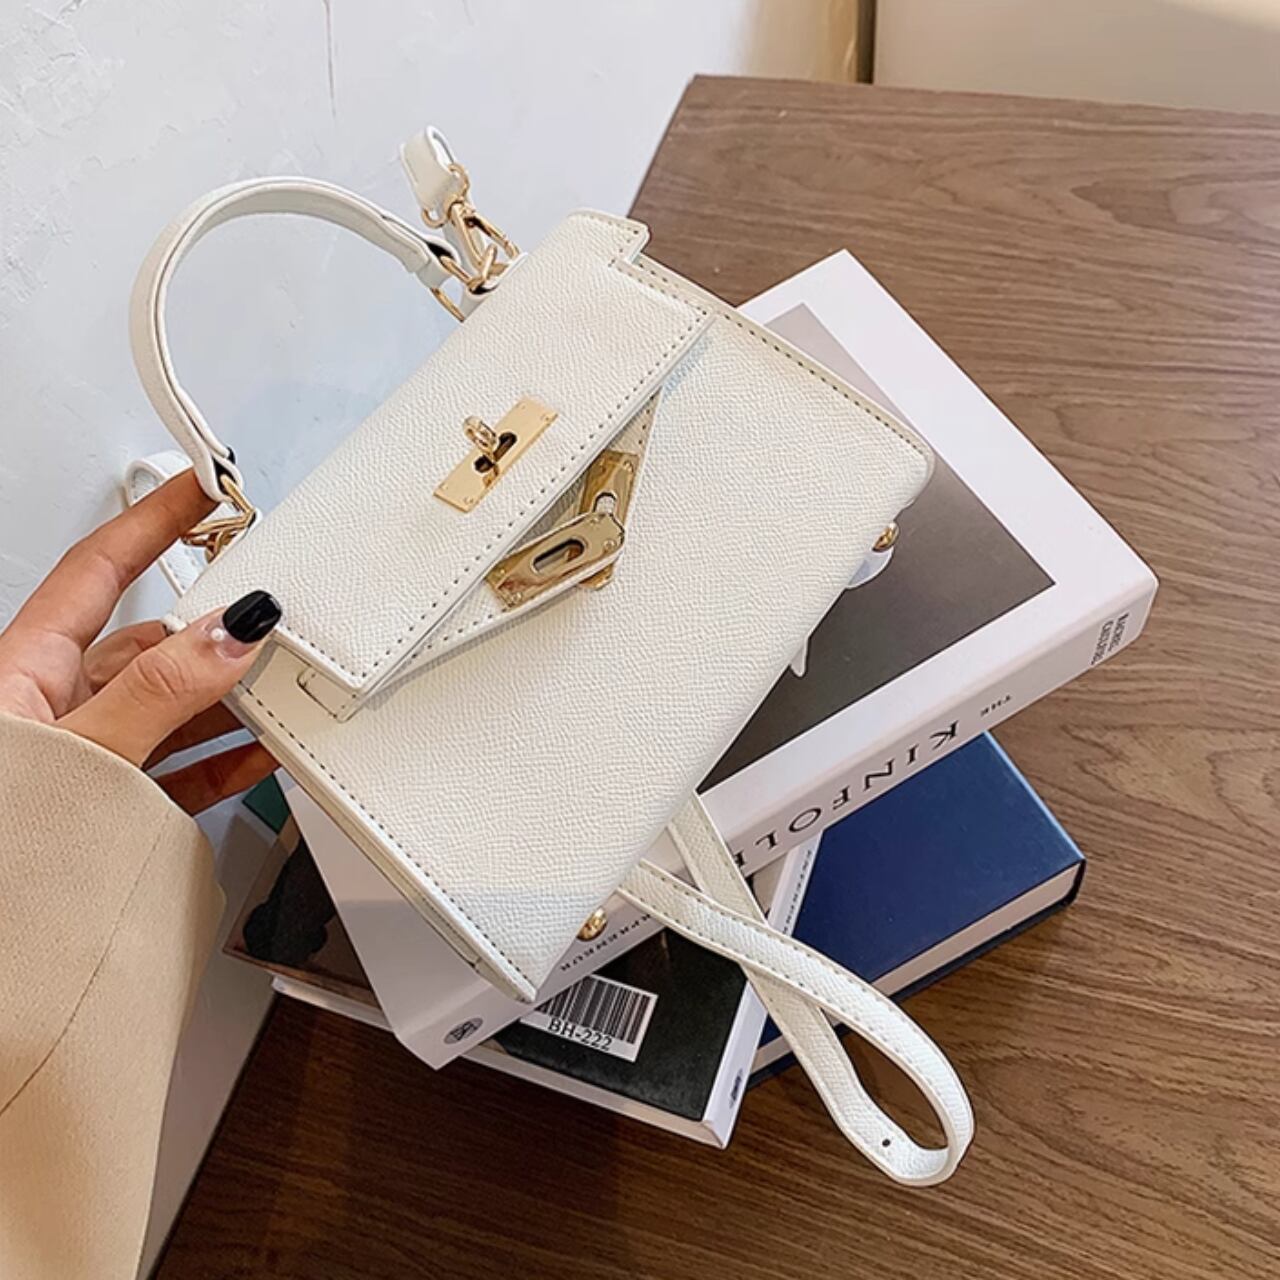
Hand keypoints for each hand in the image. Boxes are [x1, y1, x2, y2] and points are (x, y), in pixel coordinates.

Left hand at [0, 471, 280, 813]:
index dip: (151, 521)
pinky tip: (259, 752)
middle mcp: (54, 706)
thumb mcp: (79, 755)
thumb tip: (226, 630)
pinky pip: (180, 765)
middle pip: (147, 643)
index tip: (199, 488)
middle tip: (267, 611)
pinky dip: (225, 757)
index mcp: (25, 671)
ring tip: (277, 689)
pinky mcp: (110, 804)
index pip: (99, 570)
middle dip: (209, 628)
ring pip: (170, 706)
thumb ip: (159, 693)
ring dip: (226, 699)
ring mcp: (86, 756)